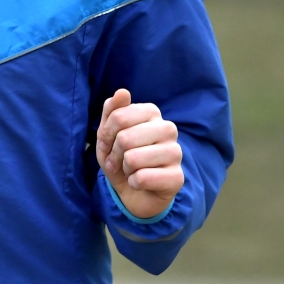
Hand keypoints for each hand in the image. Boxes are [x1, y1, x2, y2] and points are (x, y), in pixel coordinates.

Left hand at [95, 89, 183, 219]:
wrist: (133, 192)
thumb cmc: (121, 158)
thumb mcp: (108, 134)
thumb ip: (112, 111)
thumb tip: (122, 92)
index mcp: (152, 112)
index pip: (118, 116)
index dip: (106, 136)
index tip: (109, 144)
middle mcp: (168, 128)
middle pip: (125, 138)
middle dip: (114, 154)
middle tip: (119, 161)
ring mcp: (176, 152)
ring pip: (133, 158)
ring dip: (125, 169)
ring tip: (132, 170)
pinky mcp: (177, 177)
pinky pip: (142, 178)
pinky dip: (134, 183)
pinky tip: (141, 182)